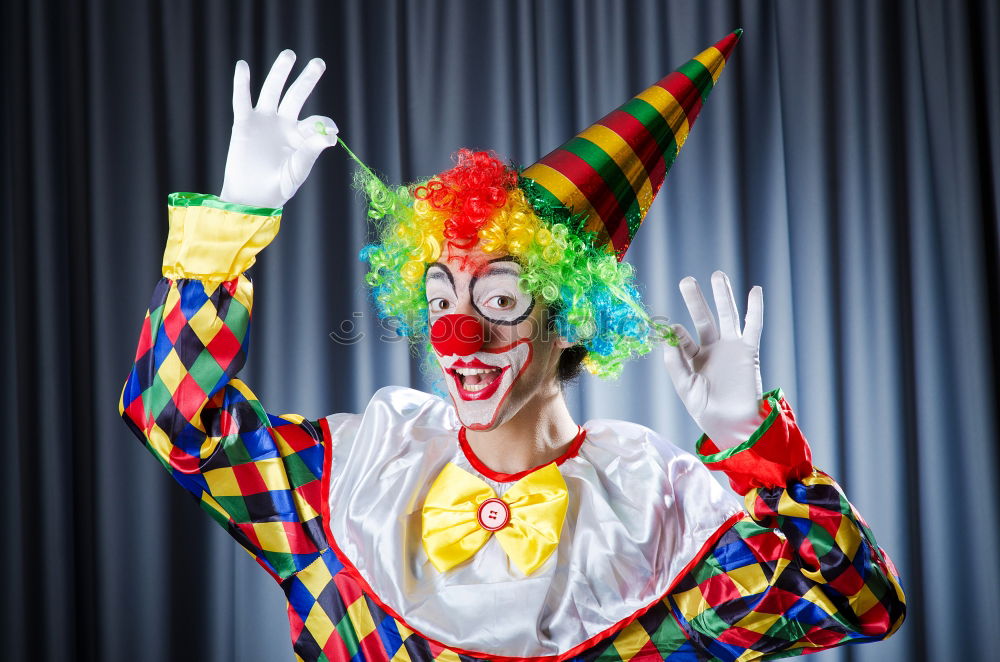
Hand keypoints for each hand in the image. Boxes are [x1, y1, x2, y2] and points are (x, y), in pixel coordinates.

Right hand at [220, 50, 338, 207]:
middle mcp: (284, 124)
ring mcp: (265, 121)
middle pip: (297, 95)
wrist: (251, 198)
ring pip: (273, 90)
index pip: (316, 122)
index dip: (324, 124)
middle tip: (319, 62)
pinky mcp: (245, 123)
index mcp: (301, 137)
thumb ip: (310, 152)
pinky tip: (243, 66)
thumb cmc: (277, 188)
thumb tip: (330, 136)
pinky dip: (242, 83)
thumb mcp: (297, 170)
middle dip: (307, 79)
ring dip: (280, 72)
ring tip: (289, 54)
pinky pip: (242, 99)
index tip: (329, 131)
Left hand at [663, 270, 764, 449]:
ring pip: (726, 316)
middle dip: (695, 300)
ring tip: (717, 274)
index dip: (673, 332)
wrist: (732, 424)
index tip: (668, 329)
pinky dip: (755, 309)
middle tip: (686, 280)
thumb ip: (674, 363)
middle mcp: (711, 349)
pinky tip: (755, 290)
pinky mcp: (748, 351)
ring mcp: (730, 348)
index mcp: (693, 358)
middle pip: (703, 318)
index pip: (681, 337)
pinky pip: (753, 326)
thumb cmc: (706, 409)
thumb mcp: (685, 386)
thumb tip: (666, 339)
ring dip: (722, 295)